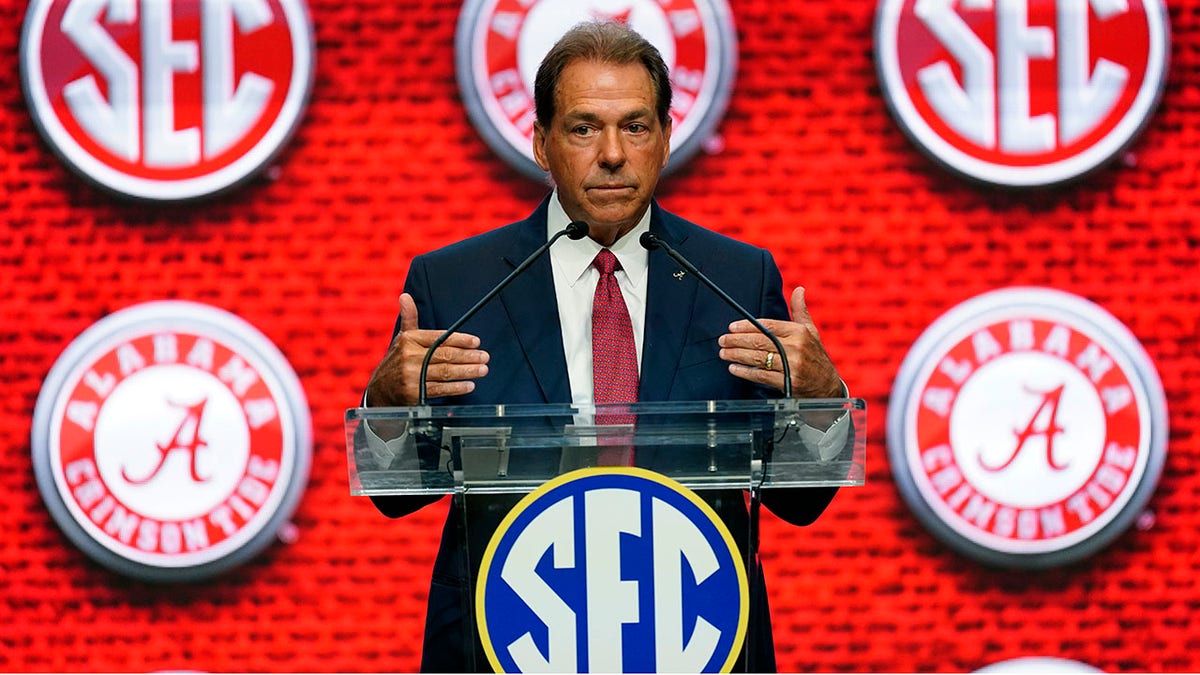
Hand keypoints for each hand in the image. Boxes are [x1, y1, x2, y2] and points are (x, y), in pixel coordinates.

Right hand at [365, 293, 489, 405]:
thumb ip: (409, 318)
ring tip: (483, 369)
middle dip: (468, 356)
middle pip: (445, 355)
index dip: (459, 340)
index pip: (439, 338)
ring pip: (445, 372)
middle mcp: (409, 356)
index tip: (476, 342)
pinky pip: (439, 389)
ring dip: (466, 371)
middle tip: (485, 356)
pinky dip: (456, 388)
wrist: (380, 389)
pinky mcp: (413, 393)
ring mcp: (411, 375)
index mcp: (409, 340)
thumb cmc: (398, 360)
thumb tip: (405, 296)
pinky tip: (469, 385)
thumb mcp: (402, 338)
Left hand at [718, 286, 842, 397]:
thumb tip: (799, 289)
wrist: (827, 387)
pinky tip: (734, 368)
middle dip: (737, 340)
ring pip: (758, 358)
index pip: (768, 326)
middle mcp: (796, 348)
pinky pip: (762, 376)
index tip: (732, 327)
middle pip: (759, 341)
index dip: (747, 326)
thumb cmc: (815, 355)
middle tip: (722, 340)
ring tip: (723, 353)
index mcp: (799, 332)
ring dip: (737, 355)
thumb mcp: (811, 331)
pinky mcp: (788, 383)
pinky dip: (745, 372)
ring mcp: (792, 366)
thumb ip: (800, 310)